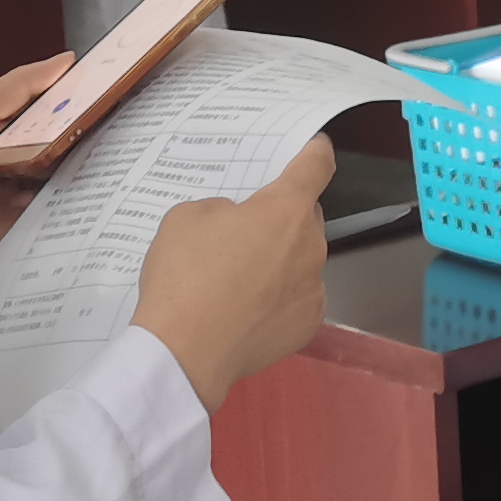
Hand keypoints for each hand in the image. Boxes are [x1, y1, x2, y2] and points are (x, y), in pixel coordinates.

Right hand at [134, 138, 336, 414]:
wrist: (185, 352)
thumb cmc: (185, 275)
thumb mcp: (187, 218)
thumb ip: (223, 210)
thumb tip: (238, 224)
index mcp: (285, 210)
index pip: (316, 167)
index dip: (315, 152)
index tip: (315, 148)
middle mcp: (311, 245)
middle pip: (305, 218)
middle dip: (282, 218)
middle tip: (245, 233)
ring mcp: (314, 288)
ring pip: (302, 261)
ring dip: (281, 261)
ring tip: (240, 281)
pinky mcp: (308, 325)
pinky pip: (298, 298)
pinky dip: (280, 299)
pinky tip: (249, 312)